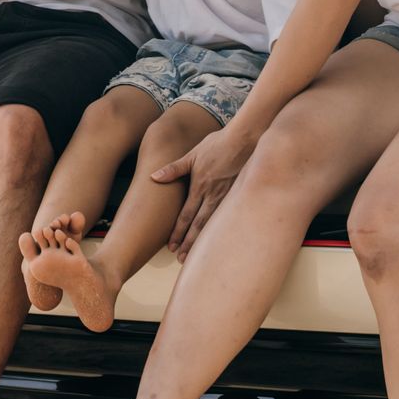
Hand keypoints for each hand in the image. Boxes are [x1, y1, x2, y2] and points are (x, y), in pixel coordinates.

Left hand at [151, 125, 258, 259]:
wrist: (244, 140)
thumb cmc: (217, 145)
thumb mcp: (192, 155)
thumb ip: (174, 169)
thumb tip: (154, 177)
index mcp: (199, 187)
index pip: (185, 215)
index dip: (178, 232)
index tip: (171, 246)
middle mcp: (212, 196)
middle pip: (198, 225)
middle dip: (189, 243)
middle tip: (181, 258)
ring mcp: (227, 197)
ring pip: (212, 225)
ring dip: (203, 241)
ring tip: (196, 255)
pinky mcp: (239, 196)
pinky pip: (228, 218)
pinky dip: (220, 232)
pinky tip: (220, 241)